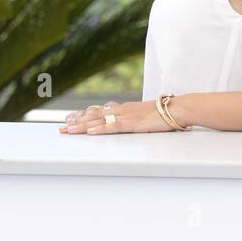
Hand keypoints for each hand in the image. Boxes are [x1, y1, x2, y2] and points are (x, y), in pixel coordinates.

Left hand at [59, 99, 174, 134]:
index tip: (70, 119)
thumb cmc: (165, 113)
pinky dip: (100, 129)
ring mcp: (127, 116)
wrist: (179, 108)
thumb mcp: (145, 116)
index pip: (99, 111)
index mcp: (125, 108)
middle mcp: (122, 110)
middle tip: (62, 129)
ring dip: (83, 126)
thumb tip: (127, 122)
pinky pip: (113, 126)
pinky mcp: (134, 123)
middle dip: (77, 122)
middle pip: (94, 115)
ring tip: (69, 130)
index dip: (83, 116)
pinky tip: (90, 132)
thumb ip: (134, 118)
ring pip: (99, 121)